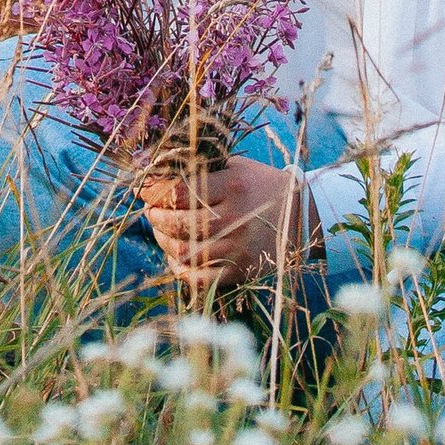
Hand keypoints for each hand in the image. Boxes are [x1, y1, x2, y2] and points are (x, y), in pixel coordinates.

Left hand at [138, 153, 316, 292]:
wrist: (300, 217)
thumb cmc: (261, 186)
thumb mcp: (236, 166)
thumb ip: (201, 169)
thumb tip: (156, 172)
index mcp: (233, 186)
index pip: (179, 192)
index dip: (154, 192)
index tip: (144, 189)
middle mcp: (234, 219)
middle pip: (178, 224)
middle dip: (155, 217)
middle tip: (151, 210)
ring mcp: (236, 249)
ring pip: (184, 252)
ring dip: (163, 241)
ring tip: (161, 230)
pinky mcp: (239, 272)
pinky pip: (198, 278)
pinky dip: (180, 269)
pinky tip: (176, 256)